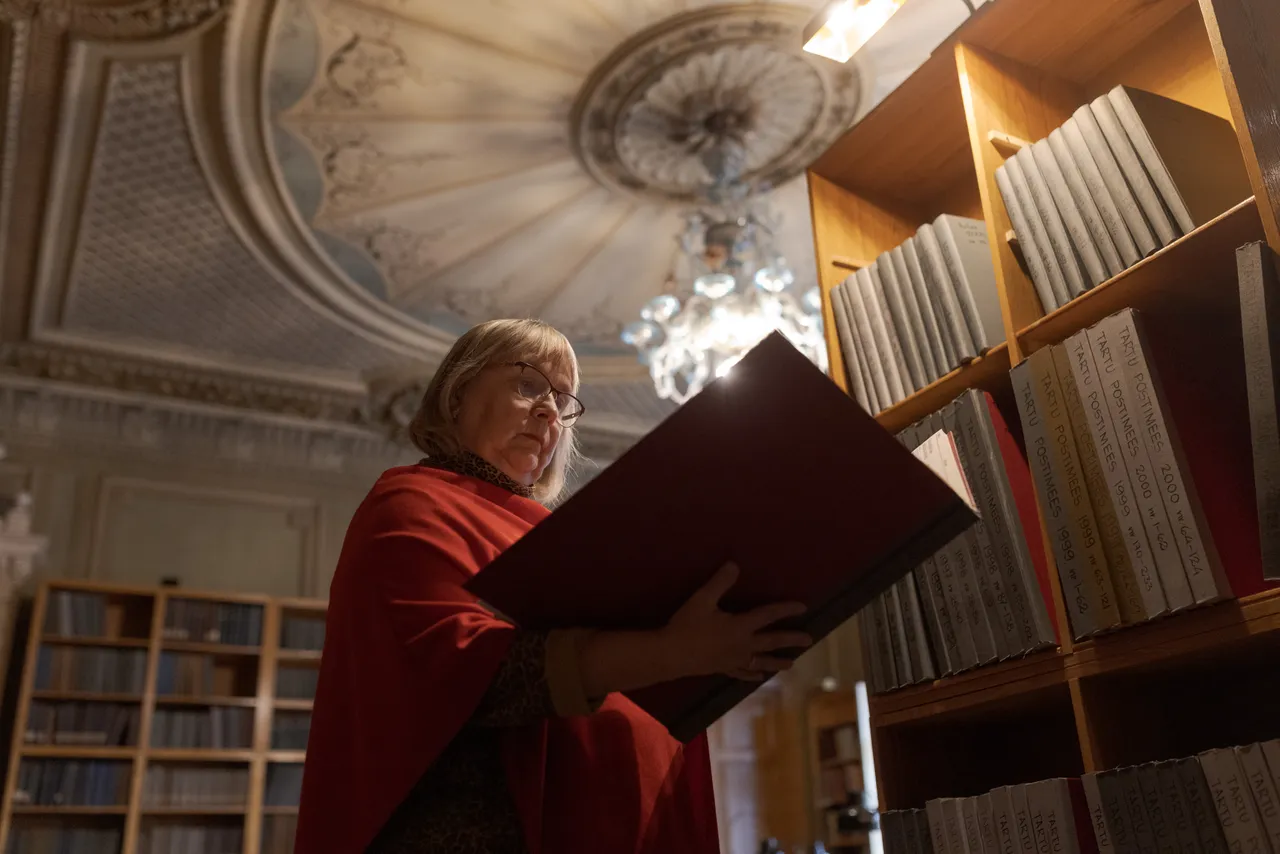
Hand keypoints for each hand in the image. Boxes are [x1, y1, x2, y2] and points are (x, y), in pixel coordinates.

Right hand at [661, 562, 812, 681]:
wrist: (671, 655)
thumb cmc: (687, 626)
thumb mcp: (702, 599)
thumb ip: (720, 582)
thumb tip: (735, 565)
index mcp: (740, 626)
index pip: (768, 615)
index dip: (785, 609)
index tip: (803, 607)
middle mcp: (743, 644)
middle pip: (771, 641)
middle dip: (791, 639)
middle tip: (809, 640)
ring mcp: (734, 659)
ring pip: (761, 661)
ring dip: (777, 661)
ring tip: (792, 664)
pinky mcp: (723, 669)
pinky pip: (743, 672)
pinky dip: (753, 674)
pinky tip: (761, 676)